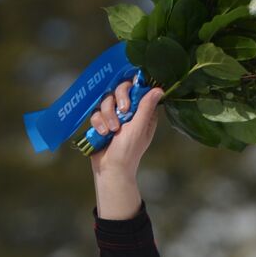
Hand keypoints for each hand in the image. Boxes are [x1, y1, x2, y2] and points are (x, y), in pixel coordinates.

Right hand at [89, 80, 162, 220]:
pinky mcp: (101, 122)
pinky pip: (96, 112)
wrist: (110, 169)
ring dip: (108, 115)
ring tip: (111, 130)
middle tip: (122, 112)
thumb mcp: (139, 128)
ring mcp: (114, 116)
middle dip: (118, 100)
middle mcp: (129, 111)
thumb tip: (159, 89)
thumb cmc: (128, 151)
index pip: (138, 89)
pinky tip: (102, 134)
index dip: (132, 87)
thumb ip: (146, 107)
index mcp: (143, 112)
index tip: (130, 94)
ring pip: (106, 100)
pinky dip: (98, 123)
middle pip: (120, 89)